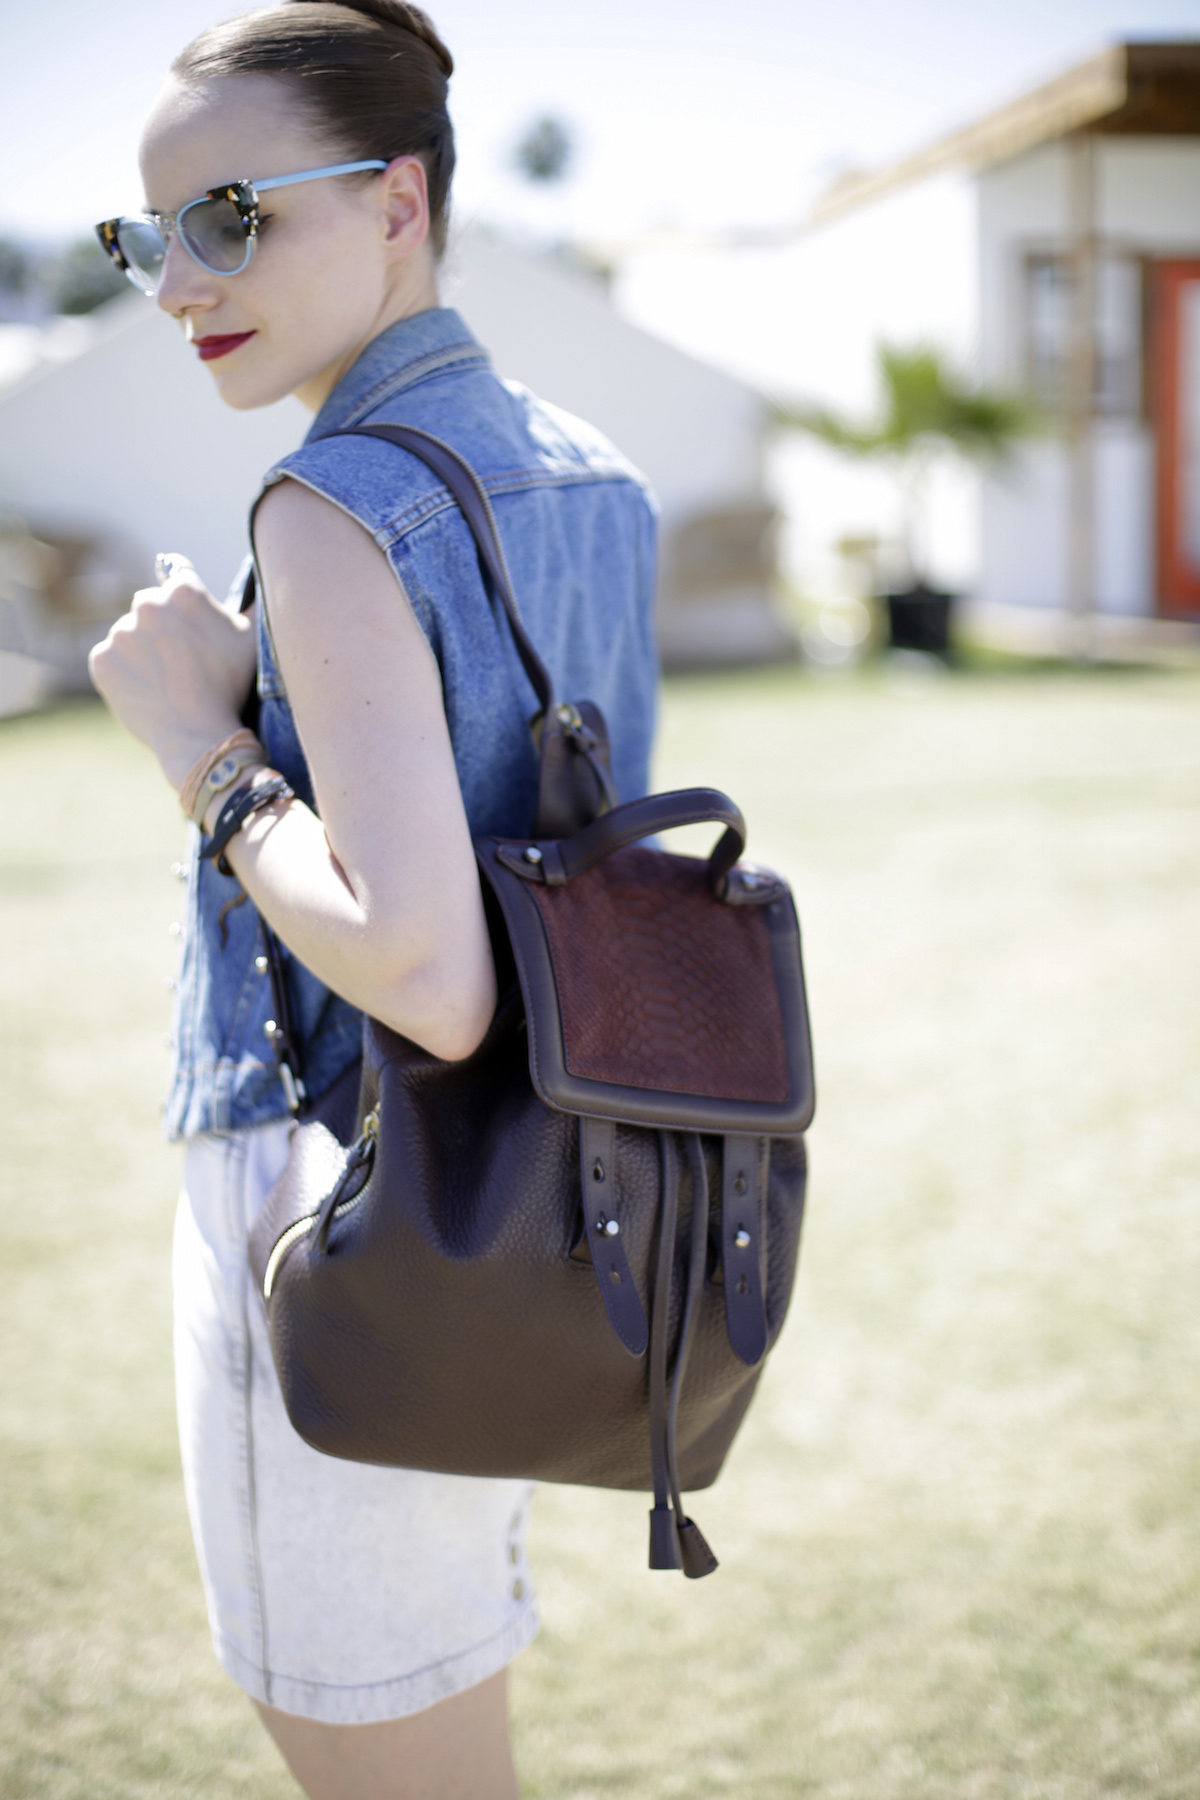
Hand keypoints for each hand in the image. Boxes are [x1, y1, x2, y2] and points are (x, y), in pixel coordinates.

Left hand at [89, 558, 257, 792]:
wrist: (198, 735)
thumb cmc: (230, 686)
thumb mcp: (249, 640)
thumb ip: (248, 605)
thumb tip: (258, 585)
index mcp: (184, 591)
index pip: (177, 573)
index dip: (184, 595)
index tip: (186, 612)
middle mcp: (147, 603)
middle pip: (150, 606)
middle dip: (162, 625)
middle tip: (181, 660)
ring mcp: (120, 632)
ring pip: (129, 634)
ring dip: (142, 650)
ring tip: (165, 681)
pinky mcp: (101, 659)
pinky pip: (111, 659)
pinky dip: (124, 672)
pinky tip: (148, 689)